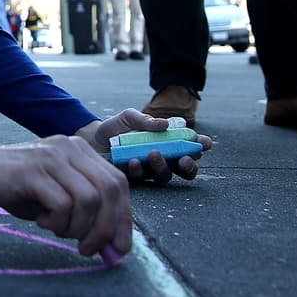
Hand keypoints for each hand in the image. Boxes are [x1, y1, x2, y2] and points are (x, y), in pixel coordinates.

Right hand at [0, 121, 131, 258]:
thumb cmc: (17, 187)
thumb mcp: (57, 198)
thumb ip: (85, 213)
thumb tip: (114, 246)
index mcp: (81, 151)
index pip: (118, 184)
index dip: (124, 219)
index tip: (119, 247)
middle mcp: (70, 148)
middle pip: (110, 191)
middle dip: (105, 229)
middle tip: (87, 250)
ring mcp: (51, 156)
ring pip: (89, 199)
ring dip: (78, 228)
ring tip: (58, 232)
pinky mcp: (32, 169)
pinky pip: (62, 204)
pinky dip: (56, 222)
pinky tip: (40, 220)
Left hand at [78, 109, 211, 183]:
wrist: (92, 139)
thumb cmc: (116, 128)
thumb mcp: (129, 117)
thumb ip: (145, 120)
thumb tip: (164, 124)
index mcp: (167, 144)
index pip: (189, 147)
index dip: (200, 146)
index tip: (204, 142)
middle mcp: (162, 160)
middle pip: (185, 169)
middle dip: (189, 165)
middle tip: (185, 159)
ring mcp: (148, 171)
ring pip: (164, 176)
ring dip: (163, 166)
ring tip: (154, 154)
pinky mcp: (133, 179)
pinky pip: (141, 179)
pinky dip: (139, 169)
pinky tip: (134, 161)